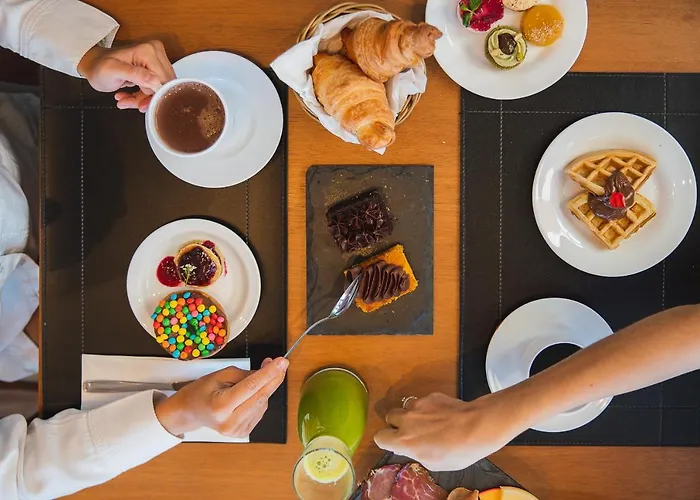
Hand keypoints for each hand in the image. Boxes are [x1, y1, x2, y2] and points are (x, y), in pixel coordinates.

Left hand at [77, 40, 175, 111]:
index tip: (138, 104)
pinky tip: (129, 96)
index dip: (152, 96)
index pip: (162, 81)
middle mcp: (156, 52)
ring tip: (126, 99)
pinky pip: (156, 87)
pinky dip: (143, 96)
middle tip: (129, 102)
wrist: (93, 65)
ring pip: (160, 88)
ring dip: (143, 98)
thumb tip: (155, 82)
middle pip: (163, 85)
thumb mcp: (112, 71)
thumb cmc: (98, 67)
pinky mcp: (155, 67)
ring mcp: (157, 59)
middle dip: (147, 98)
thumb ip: (134, 74)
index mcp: (149, 51)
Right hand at [154, 357, 288, 436]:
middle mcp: (230, 422)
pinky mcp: (243, 433)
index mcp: (221, 406)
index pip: (251, 387)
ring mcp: (237, 430)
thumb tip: (267, 370)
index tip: (282, 362)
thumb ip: (243, 374)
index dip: (269, 373)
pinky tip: (251, 393)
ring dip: (266, 388)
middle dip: (274, 378)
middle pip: (260, 397)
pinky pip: (260, 411)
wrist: (191, 413)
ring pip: (262, 403)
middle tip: (281, 364)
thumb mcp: (218, 375)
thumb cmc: (201, 392)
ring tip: (257, 378)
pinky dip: (260, 399)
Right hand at [374, 392, 522, 471]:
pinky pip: (423, 401)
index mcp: (404, 441)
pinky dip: (428, 408)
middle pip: (389, 417)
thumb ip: (417, 453)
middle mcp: (407, 420)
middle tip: (411, 431)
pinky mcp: (431, 396)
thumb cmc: (458, 451)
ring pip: (406, 407)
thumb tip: (413, 448)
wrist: (478, 427)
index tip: (396, 443)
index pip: (379, 437)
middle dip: (397, 423)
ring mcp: (419, 405)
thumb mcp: (435, 464)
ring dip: (412, 414)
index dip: (387, 440)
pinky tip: (443, 415)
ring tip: (429, 422)